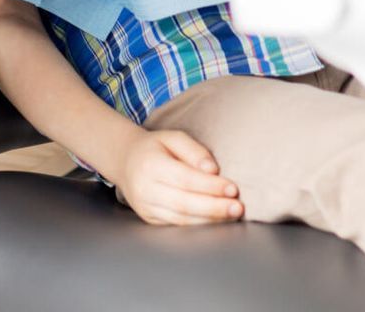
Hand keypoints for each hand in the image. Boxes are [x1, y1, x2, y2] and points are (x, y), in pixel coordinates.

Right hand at [109, 129, 242, 225]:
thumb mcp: (173, 137)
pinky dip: (199, 226)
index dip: (210, 186)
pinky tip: (216, 222)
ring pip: (181, 220)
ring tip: (232, 216)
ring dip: (210, 220)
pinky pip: (177, 226)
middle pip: (184, 203)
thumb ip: (194, 150)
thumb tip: (212, 170)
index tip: (233, 188)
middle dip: (214, 207)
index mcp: (151, 165)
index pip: (185, 179)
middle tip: (238, 208)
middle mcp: (145, 190)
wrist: (126, 162)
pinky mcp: (150, 220)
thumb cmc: (155, 148)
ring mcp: (146, 208)